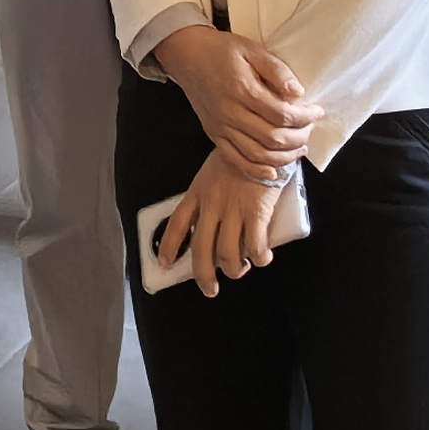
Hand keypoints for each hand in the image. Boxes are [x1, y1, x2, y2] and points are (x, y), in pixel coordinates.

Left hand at [150, 149, 291, 299]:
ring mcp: (233, 209)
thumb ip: (211, 195)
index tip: (165, 264)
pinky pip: (255, 245)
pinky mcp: (256, 212)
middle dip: (204, 275)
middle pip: (200, 249)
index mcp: (198, 192)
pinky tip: (262, 258)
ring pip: (227, 253)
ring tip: (240, 268)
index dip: (169, 247)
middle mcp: (212, 204)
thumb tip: (214, 222)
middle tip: (210, 289)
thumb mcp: (213, 171)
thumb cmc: (241, 155)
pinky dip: (259, 257)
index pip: (177, 223)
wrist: (262, 141)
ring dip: (234, 268)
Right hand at [158, 24, 318, 169]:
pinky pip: (236, 160)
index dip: (305, 117)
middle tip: (309, 130)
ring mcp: (221, 127)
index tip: (316, 112)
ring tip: (299, 149)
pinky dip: (256, 171)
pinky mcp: (214, 134)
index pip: (282, 115)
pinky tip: (273, 172)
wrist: (187, 54)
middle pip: (272, 138)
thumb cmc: (220, 50)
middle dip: (298, 138)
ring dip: (283, 157)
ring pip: (257, 154)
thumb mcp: (252, 50)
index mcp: (243, 90)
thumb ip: (276, 70)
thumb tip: (298, 92)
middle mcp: (231, 113)